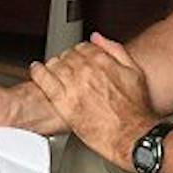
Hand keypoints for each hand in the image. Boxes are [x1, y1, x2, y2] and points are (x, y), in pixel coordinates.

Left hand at [28, 33, 156, 165]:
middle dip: (66, 59)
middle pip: (67, 56)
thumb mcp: (134, 72)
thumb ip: (115, 50)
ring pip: (55, 65)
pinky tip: (37, 71)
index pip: (82, 47)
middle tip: (67, 67)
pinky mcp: (64, 102)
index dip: (79, 52)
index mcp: (102, 61)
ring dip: (53, 65)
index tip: (78, 58)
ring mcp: (74, 86)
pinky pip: (45, 81)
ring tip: (53, 70)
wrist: (131, 134)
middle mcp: (86, 70)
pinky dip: (38, 73)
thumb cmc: (135, 108)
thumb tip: (97, 38)